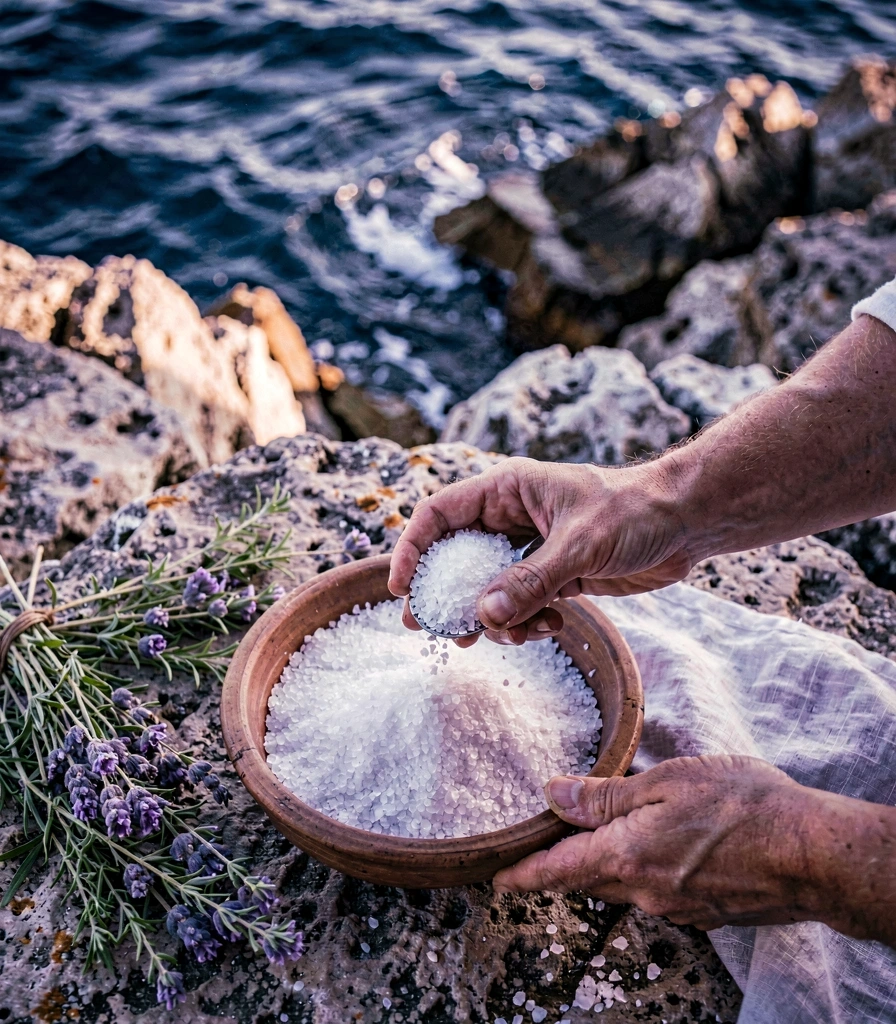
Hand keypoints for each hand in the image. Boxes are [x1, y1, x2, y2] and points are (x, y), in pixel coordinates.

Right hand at [388, 457, 692, 645]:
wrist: (686, 523)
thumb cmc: (635, 512)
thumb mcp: (580, 543)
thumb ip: (531, 580)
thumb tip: (483, 616)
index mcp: (506, 490)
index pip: (439, 514)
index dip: (412, 549)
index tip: (402, 589)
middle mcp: (511, 518)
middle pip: (456, 556)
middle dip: (445, 595)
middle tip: (431, 630)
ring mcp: (531, 548)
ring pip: (488, 588)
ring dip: (491, 618)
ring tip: (504, 637)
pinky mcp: (554, 575)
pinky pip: (520, 605)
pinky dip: (526, 623)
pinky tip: (552, 627)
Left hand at [492, 755, 822, 930]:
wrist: (814, 855)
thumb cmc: (743, 807)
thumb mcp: (668, 781)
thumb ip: (606, 794)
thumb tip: (553, 794)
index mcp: (626, 856)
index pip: (557, 871)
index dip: (522, 874)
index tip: (496, 878)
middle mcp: (644, 892)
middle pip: (588, 879)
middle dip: (568, 863)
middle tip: (554, 839)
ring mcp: (677, 908)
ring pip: (625, 885)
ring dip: (612, 863)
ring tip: (616, 830)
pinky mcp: (705, 911)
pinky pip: (660, 891)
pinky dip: (650, 869)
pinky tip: (669, 843)